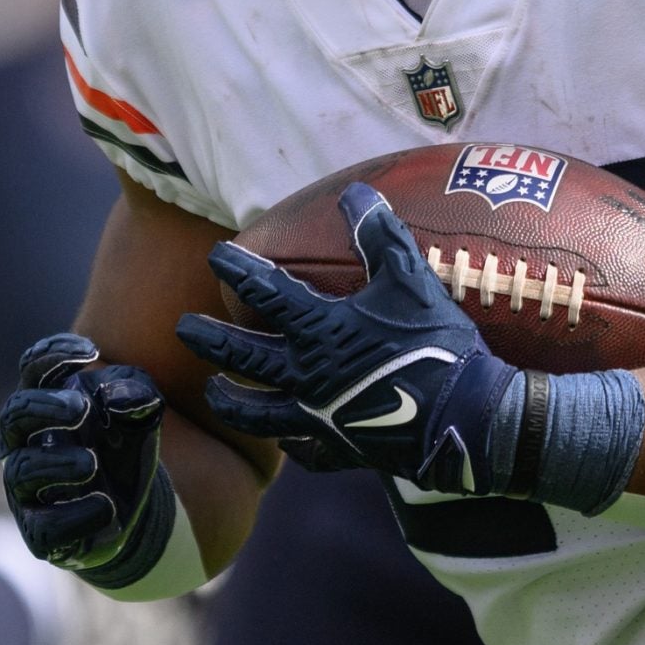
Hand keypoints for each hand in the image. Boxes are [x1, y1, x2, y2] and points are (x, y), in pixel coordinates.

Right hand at [0, 334, 174, 576]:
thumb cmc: (122, 448)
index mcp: (47, 404)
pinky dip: (75, 514)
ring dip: (57, 463)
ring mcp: (29, 490)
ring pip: (22, 470)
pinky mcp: (42, 533)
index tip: (91, 351)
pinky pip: (45, 526)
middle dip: (45, 408)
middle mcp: (27, 443)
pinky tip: (105, 505)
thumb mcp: (139, 414)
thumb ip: (135, 395)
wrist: (135, 513)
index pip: (34, 369)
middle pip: (15, 416)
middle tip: (80, 408)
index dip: (53, 354)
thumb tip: (122, 399)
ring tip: (91, 464)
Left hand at [175, 184, 519, 493]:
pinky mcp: (341, 449)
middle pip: (245, 356)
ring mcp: (319, 418)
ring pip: (259, 413)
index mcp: (319, 331)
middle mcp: (307, 376)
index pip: (266, 293)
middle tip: (182, 328)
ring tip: (213, 390)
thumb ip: (380, 236)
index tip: (216, 255)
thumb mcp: (410, 280)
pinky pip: (305, 452)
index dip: (238, 269)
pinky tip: (285, 442)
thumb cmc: (435, 344)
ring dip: (232, 401)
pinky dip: (291, 446)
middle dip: (211, 340)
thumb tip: (357, 193)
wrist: (462, 417)